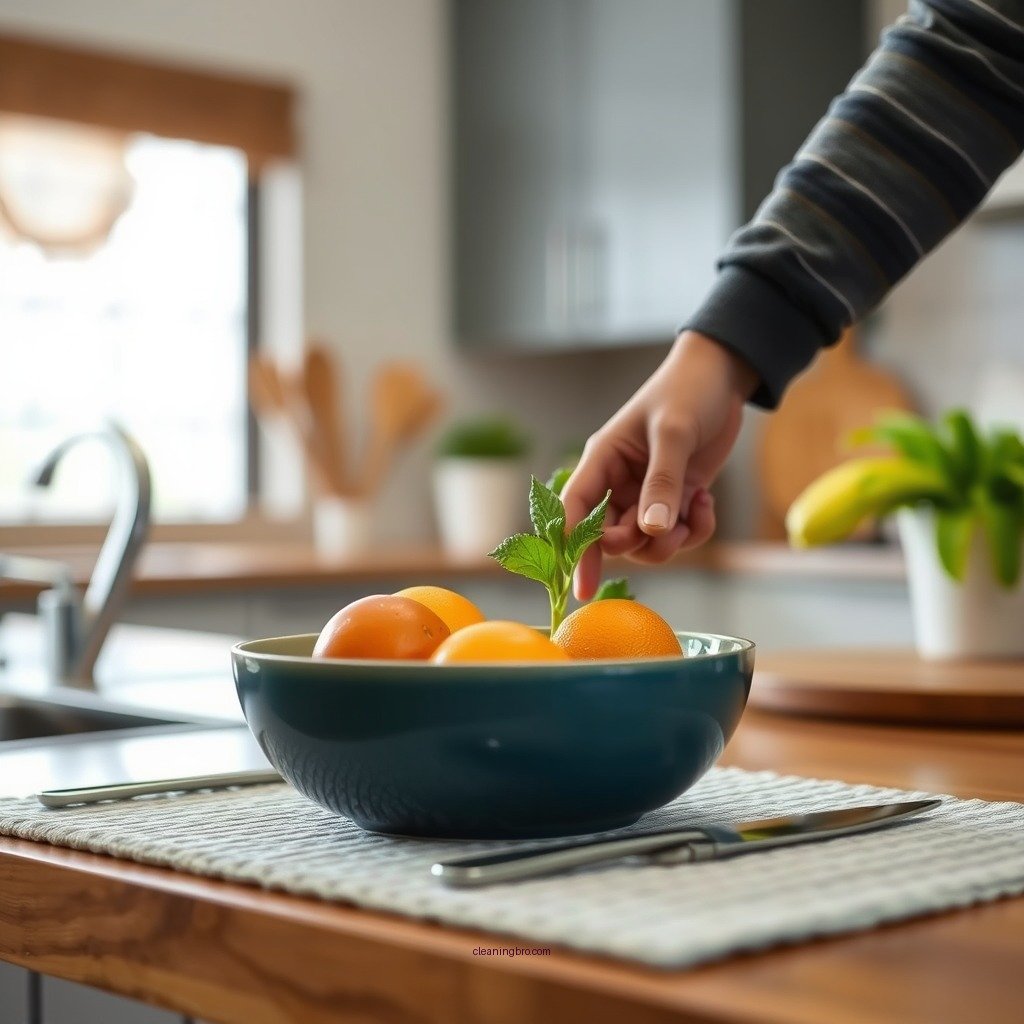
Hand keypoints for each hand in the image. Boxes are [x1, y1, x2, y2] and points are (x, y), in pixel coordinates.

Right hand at [562, 330, 758, 598]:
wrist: (723, 375)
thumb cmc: (687, 391)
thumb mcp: (674, 432)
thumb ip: (662, 482)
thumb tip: (651, 531)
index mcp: (602, 460)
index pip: (575, 511)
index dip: (574, 550)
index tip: (581, 587)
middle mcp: (619, 482)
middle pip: (610, 537)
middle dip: (636, 543)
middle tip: (664, 527)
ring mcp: (647, 493)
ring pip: (645, 543)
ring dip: (670, 541)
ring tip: (693, 512)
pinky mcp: (676, 498)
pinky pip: (676, 534)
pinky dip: (694, 529)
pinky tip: (706, 501)